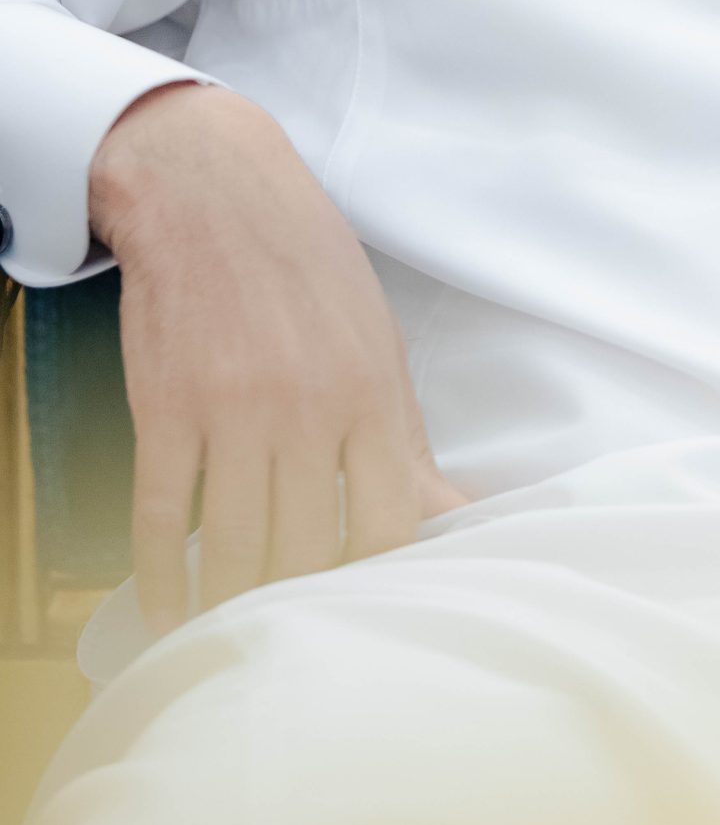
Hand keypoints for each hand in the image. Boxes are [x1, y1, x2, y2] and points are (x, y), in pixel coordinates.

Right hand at [90, 81, 468, 638]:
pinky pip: (160, 517)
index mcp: (371, 395)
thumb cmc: (307, 268)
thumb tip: (455, 515)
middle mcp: (308, 408)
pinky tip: (167, 608)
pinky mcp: (164, 408)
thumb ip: (406, 441)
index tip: (360, 606)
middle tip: (289, 632)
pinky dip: (159, 577)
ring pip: (233, 546)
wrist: (214, 191)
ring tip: (229, 632)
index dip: (373, 581)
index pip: (387, 525)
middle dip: (298, 602)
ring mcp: (232, 410)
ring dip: (229, 602)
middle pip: (306, 549)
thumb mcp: (378, 344)